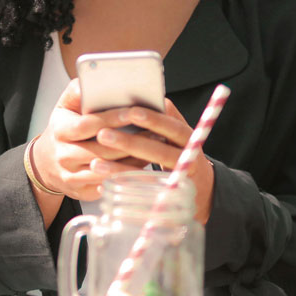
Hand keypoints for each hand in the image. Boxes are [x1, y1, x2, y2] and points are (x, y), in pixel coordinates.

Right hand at [29, 79, 151, 201]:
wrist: (46, 163)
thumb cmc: (64, 128)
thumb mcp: (65, 106)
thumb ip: (78, 91)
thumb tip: (91, 80)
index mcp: (60, 131)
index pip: (88, 125)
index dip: (112, 119)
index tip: (134, 111)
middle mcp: (63, 156)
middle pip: (101, 151)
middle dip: (130, 140)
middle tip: (156, 130)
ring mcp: (72, 177)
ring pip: (108, 170)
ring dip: (134, 159)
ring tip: (154, 146)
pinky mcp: (82, 192)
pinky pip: (110, 184)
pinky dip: (129, 174)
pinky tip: (144, 163)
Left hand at [93, 99, 215, 224]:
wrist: (199, 188)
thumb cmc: (174, 149)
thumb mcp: (172, 133)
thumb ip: (157, 118)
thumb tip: (126, 98)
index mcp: (186, 136)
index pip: (173, 126)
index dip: (154, 119)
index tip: (132, 111)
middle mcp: (188, 157)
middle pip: (162, 151)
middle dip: (131, 143)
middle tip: (103, 134)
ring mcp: (180, 179)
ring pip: (150, 175)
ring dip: (122, 168)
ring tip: (96, 163)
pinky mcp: (169, 197)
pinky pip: (144, 193)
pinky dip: (123, 188)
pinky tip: (103, 185)